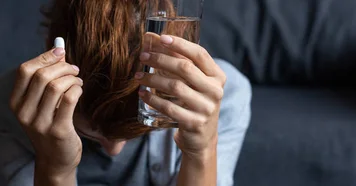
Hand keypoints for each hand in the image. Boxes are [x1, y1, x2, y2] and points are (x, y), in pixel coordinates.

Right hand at [10, 47, 83, 178]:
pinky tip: (79, 91)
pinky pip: (69, 99)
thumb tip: (58, 48)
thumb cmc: (51, 123)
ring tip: (78, 81)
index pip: (25, 70)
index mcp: (16, 102)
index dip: (44, 57)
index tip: (61, 53)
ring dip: (72, 78)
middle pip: (41, 76)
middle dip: (62, 67)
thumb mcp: (42, 101)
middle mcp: (23, 113)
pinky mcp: (57, 130)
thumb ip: (47, 75)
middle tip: (75, 69)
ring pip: (56, 86)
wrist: (56, 158)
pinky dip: (77, 89)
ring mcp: (39, 123)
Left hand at [136, 33, 225, 157]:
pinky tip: (142, 94)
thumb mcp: (196, 83)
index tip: (161, 38)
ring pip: (174, 87)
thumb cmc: (195, 103)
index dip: (180, 44)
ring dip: (152, 79)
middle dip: (160, 59)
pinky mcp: (194, 123)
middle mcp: (215, 91)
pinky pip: (169, 107)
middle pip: (184, 68)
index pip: (199, 54)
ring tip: (138, 76)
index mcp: (217, 76)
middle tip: (143, 57)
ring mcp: (206, 108)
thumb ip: (182, 63)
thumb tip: (153, 40)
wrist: (202, 138)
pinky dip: (153, 99)